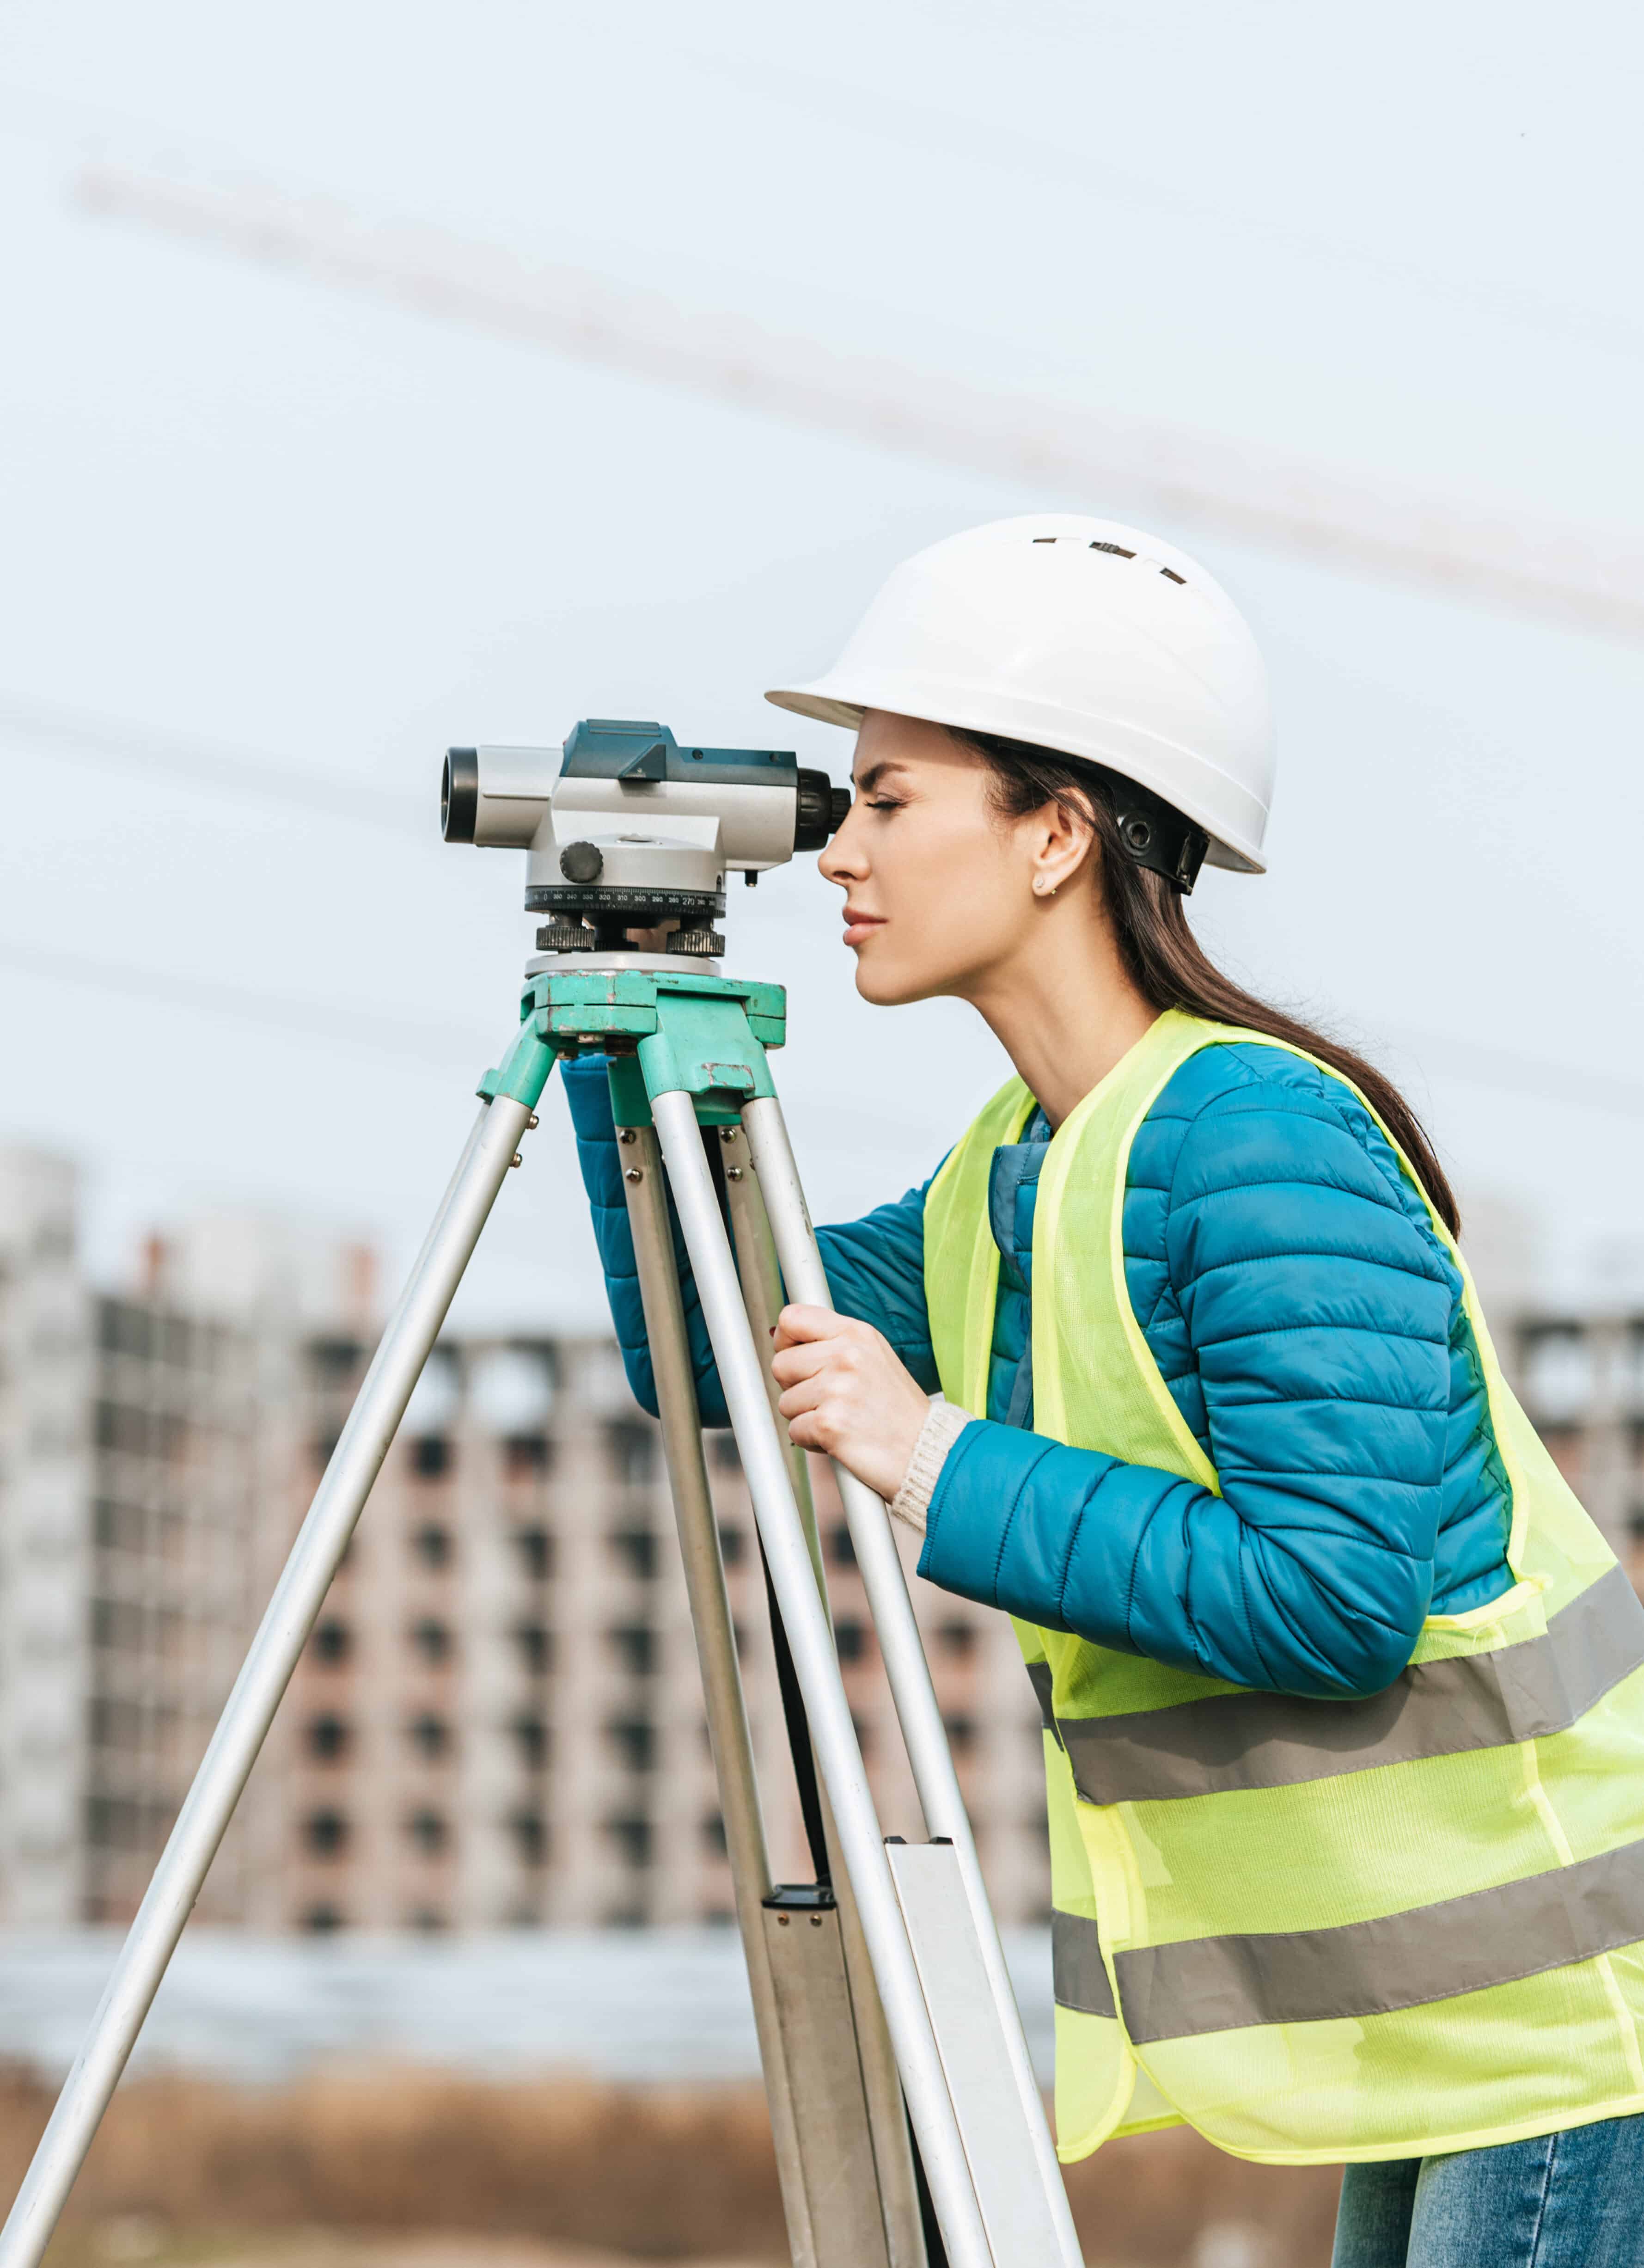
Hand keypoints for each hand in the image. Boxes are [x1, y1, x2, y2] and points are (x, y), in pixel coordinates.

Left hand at [770, 1304, 930, 1501]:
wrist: (926, 1450)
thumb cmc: (898, 1409)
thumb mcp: (872, 1357)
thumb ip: (832, 1342)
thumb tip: (778, 1336)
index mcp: (856, 1333)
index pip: (792, 1318)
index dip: (785, 1342)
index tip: (796, 1359)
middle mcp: (846, 1355)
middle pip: (781, 1364)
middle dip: (795, 1388)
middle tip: (827, 1400)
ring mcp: (837, 1389)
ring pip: (785, 1402)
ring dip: (805, 1418)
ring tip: (840, 1419)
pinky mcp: (829, 1423)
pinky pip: (794, 1431)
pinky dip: (812, 1441)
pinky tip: (840, 1438)